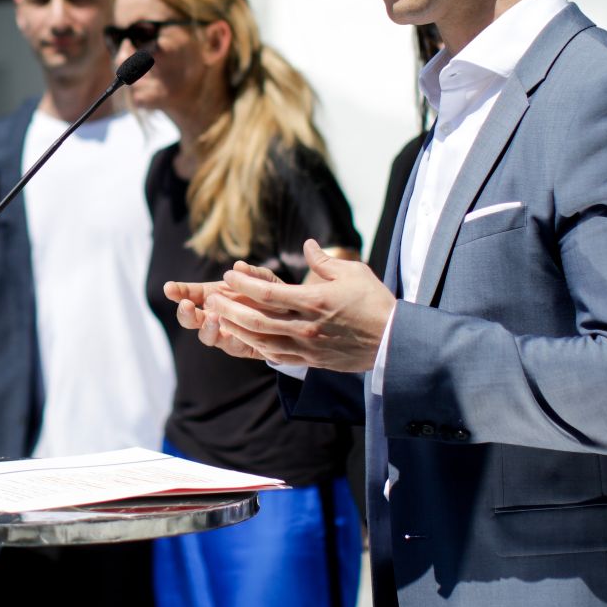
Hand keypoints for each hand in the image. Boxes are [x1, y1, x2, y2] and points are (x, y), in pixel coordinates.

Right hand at [162, 269, 276, 361]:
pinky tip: (232, 332)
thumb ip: (253, 274)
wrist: (291, 321)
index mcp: (214, 296)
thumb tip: (239, 266)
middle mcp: (214, 315)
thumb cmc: (272, 297)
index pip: (190, 293)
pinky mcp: (239, 347)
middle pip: (190, 318)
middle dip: (185, 313)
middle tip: (187, 305)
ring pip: (206, 336)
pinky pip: (230, 346)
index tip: (169, 288)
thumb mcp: (265, 281)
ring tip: (212, 317)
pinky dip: (229, 339)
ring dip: (206, 328)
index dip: (178, 291)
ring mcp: (224, 333)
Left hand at [201, 240, 394, 371]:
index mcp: (314, 301)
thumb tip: (307, 245)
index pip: (268, 293)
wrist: (395, 341)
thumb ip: (324, 261)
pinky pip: (278, 357)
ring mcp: (307, 346)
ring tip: (219, 320)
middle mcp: (306, 326)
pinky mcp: (312, 361)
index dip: (244, 284)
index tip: (229, 275)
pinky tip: (245, 341)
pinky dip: (258, 348)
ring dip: (238, 330)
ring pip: (262, 341)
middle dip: (230, 308)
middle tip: (212, 299)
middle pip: (257, 319)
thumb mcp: (353, 272)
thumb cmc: (375, 302)